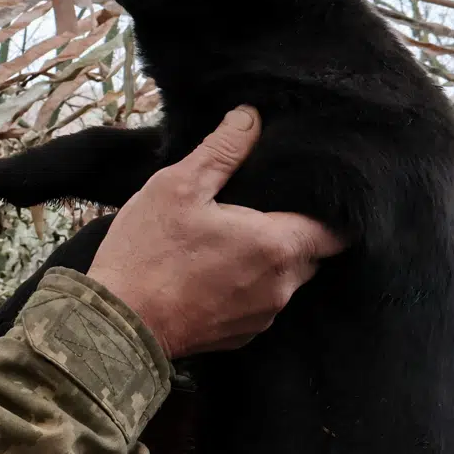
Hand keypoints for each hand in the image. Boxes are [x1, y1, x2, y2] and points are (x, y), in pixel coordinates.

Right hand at [87, 106, 345, 358]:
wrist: (118, 324)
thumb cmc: (148, 254)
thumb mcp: (177, 186)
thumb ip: (222, 149)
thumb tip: (250, 117)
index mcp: (276, 245)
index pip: (336, 231)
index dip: (326, 211)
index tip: (303, 197)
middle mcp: (281, 287)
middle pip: (310, 254)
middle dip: (292, 233)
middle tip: (254, 212)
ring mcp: (261, 317)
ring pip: (284, 281)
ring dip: (266, 262)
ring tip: (226, 243)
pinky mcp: (240, 337)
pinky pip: (258, 305)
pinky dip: (244, 289)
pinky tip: (210, 275)